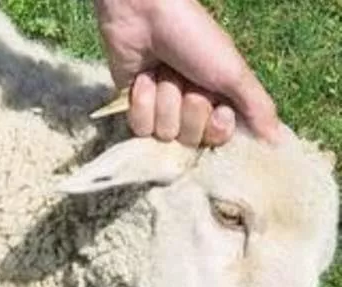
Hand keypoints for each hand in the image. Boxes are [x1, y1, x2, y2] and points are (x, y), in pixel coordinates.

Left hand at [93, 0, 280, 146]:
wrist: (144, 17)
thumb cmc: (194, 38)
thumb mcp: (233, 72)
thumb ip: (257, 108)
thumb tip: (278, 143)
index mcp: (218, 101)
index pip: (220, 139)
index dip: (217, 127)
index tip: (218, 107)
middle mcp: (190, 111)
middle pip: (190, 139)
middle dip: (188, 108)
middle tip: (185, 79)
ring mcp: (161, 112)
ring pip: (163, 134)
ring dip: (164, 100)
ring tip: (162, 73)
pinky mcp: (134, 110)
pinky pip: (139, 129)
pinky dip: (141, 102)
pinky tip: (143, 79)